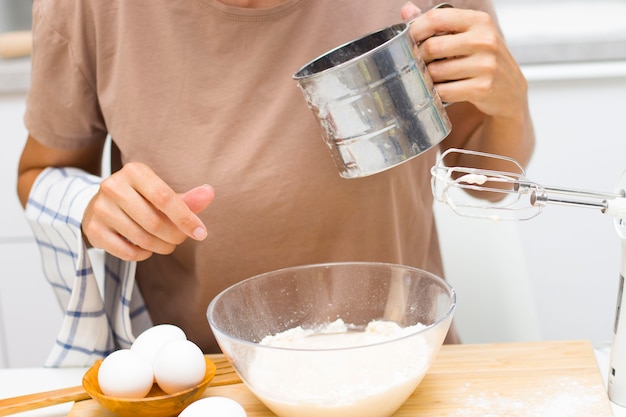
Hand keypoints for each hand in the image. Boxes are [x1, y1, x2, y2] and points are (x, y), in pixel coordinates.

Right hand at [82, 162, 214, 260]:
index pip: (165, 198)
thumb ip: (187, 198)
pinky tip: (146, 248)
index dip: (185, 218)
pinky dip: (143, 254)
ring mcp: (100, 208)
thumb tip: (209, 193)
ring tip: (166, 244)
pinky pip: (127, 252)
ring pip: (142, 238)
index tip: (201, 233)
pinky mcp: (93, 229)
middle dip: (174, 236)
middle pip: (154, 222)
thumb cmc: (140, 199)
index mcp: (134, 172)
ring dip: (161, 247)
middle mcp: (113, 186)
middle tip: (180, 239)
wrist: (100, 205)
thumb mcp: (162, 193)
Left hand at [401, 2, 527, 120]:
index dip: (415, 29)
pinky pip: (444, 91)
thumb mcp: (467, 35)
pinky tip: (439, 91)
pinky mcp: (483, 88)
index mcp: (479, 21)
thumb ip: (438, 22)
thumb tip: (406, 10)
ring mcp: (486, 65)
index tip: (408, 40)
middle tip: (418, 64)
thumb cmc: (484, 59)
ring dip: (427, 78)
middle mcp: (485, 40)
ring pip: (436, 72)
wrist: (510, 90)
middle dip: (418, 58)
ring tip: (431, 78)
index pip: (437, 18)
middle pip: (432, 47)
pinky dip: (436, 93)